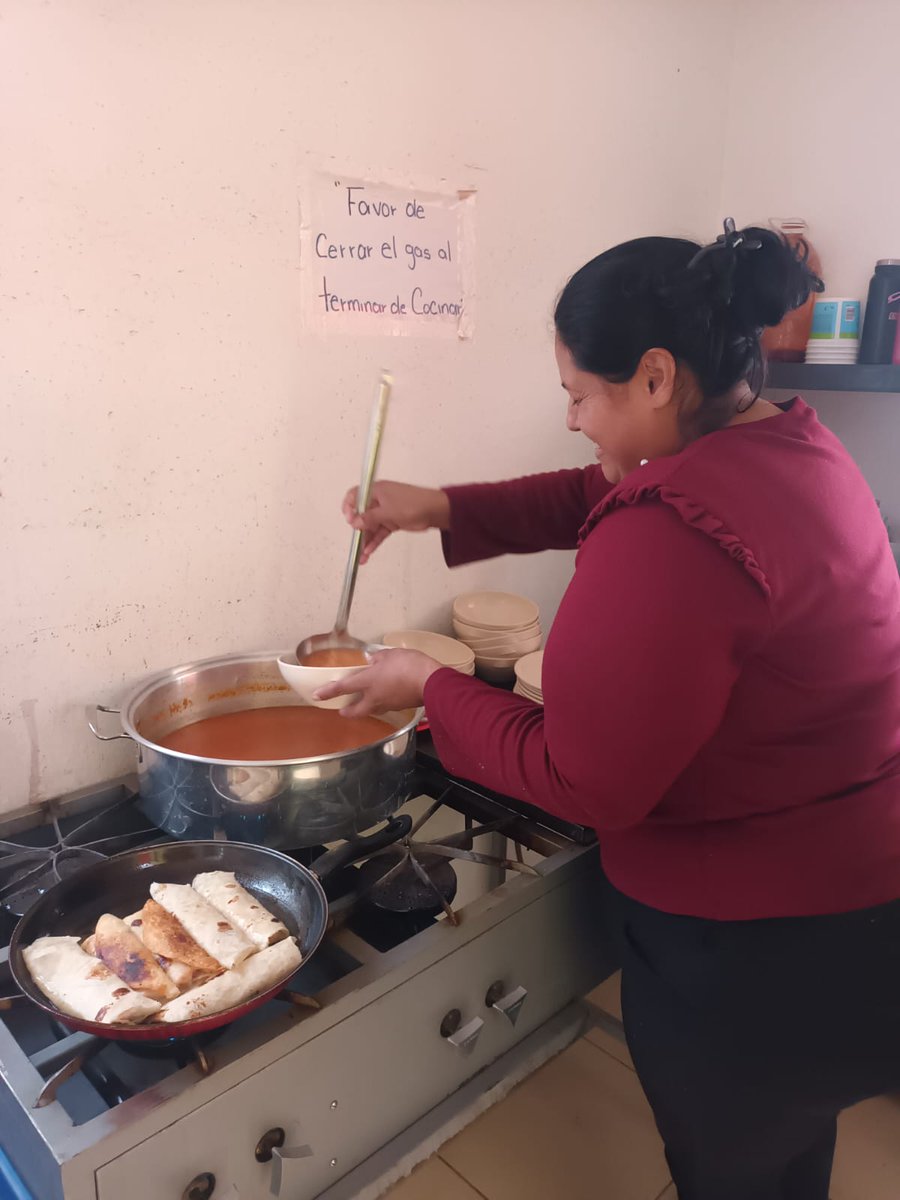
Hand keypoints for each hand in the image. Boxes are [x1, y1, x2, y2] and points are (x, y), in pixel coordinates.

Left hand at [313, 648, 442, 716]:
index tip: (317, 696)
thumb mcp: (391, 654)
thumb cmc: (410, 665)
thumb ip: (379, 658)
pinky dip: (384, 702)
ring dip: (366, 707)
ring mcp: (388, 704)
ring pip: (372, 709)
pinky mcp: (401, 707)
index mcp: (368, 681)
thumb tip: (372, 660)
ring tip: (366, 700)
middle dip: (347, 712)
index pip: (342, 688)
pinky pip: (387, 706)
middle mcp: (375, 697)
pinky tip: (388, 694)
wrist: (432, 682)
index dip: (328, 692)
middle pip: (356, 711)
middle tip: (343, 710)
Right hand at [342, 481, 450, 563]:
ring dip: (366, 540)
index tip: (349, 520)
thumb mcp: (387, 512)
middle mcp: (378, 500)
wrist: (435, 510)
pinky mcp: (392, 522)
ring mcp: (385, 512)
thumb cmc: (411, 505)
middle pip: (362, 515)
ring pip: (371, 527)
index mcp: (375, 491)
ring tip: (361, 557)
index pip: (355, 496)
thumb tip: (353, 523)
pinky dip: (375, 541)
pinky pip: (380, 532)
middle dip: (357, 530)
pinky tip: (369, 552)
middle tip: (356, 543)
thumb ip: (369, 518)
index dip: (349, 507)